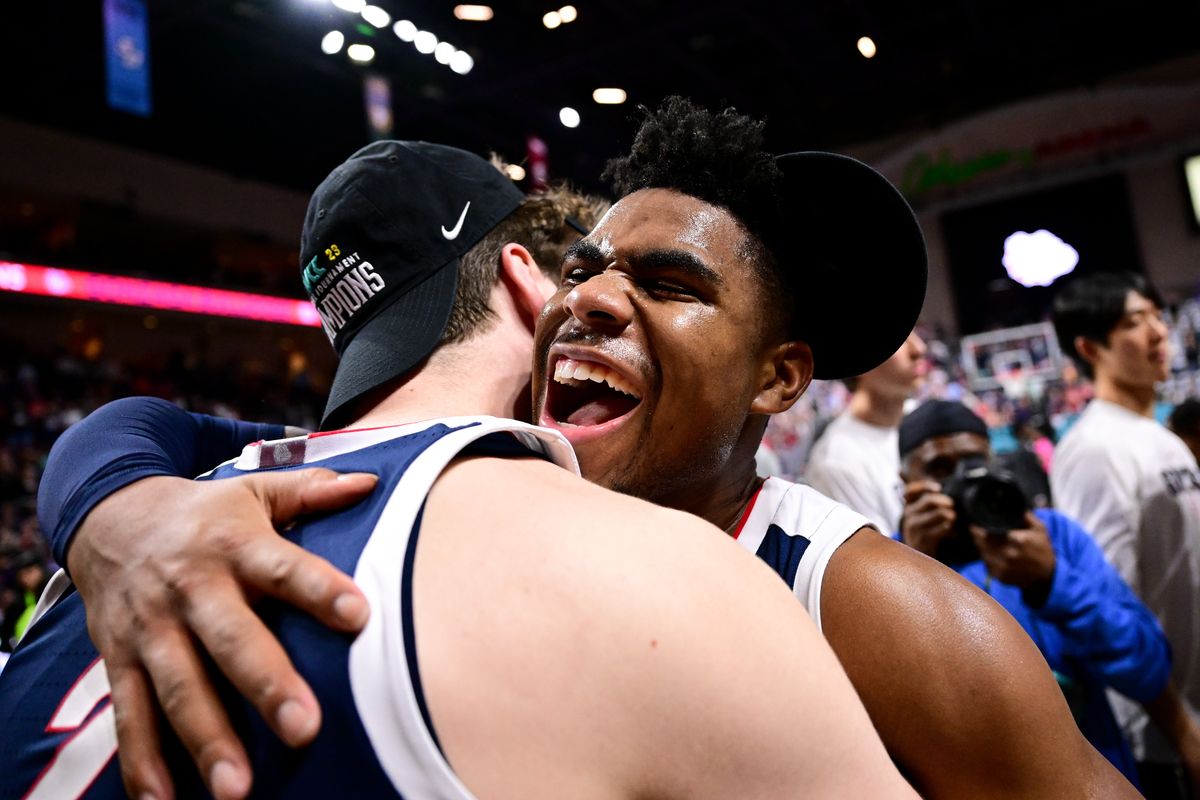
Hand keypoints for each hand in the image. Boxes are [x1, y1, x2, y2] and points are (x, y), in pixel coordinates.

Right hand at [67, 469, 376, 799]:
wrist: (107, 516)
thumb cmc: (205, 512)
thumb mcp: (254, 489)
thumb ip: (311, 490)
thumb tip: (372, 482)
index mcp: (233, 542)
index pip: (283, 567)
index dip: (320, 589)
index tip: (359, 616)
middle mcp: (191, 586)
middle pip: (230, 638)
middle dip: (266, 684)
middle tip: (305, 728)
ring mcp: (150, 627)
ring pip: (177, 687)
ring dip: (205, 740)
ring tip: (239, 789)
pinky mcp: (117, 659)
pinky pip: (130, 714)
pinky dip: (143, 762)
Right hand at [899, 480, 955, 557]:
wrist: (916, 555)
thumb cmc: (924, 531)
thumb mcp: (921, 515)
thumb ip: (928, 502)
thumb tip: (942, 490)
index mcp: (908, 506)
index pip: (910, 491)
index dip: (924, 486)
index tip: (938, 488)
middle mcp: (908, 515)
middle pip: (930, 501)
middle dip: (945, 501)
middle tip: (952, 505)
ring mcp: (914, 528)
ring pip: (939, 513)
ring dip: (950, 515)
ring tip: (952, 518)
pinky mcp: (923, 539)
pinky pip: (942, 528)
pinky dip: (949, 527)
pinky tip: (950, 530)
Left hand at [969, 511, 1055, 594]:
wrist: (1047, 575)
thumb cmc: (1042, 549)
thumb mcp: (1039, 528)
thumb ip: (1025, 515)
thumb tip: (1010, 503)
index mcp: (1019, 541)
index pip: (989, 531)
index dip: (979, 526)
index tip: (976, 522)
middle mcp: (1010, 555)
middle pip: (982, 542)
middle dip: (978, 534)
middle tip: (977, 529)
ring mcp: (1004, 568)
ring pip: (982, 552)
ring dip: (981, 545)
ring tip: (985, 540)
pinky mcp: (1000, 577)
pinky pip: (986, 563)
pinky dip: (987, 557)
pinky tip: (992, 552)